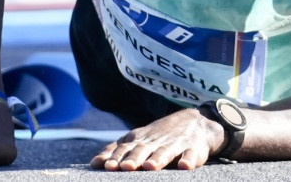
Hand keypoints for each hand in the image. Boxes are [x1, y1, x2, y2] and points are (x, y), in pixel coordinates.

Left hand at [90, 108, 224, 170]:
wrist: (197, 122)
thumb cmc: (161, 136)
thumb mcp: (139, 139)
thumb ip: (118, 150)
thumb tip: (93, 163)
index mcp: (142, 139)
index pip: (126, 148)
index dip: (117, 157)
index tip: (106, 166)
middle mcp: (156, 141)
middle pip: (143, 150)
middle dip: (134, 158)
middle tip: (125, 167)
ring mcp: (176, 144)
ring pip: (165, 152)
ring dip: (157, 159)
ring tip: (150, 166)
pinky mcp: (194, 150)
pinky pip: (191, 155)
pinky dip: (188, 160)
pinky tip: (185, 166)